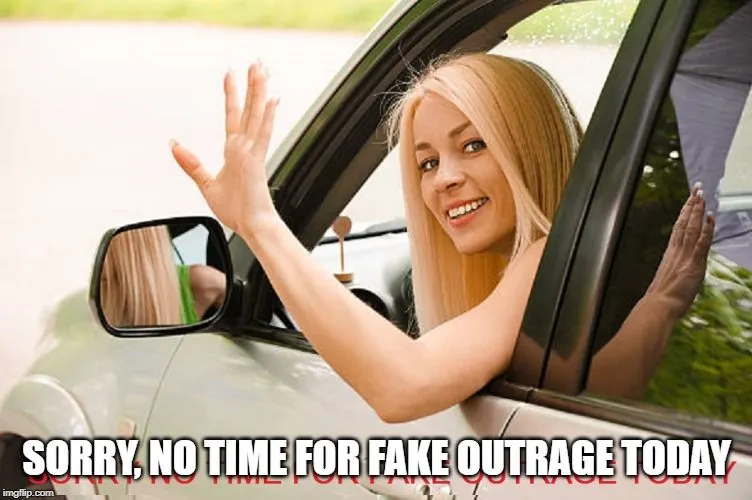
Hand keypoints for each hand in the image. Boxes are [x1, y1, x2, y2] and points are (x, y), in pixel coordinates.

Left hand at [170, 63, 279, 234]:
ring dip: (259, 92)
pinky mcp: (257, 162)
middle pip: (248, 109)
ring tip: (261, 70)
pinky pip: (262, 135)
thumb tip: (173, 144)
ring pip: (256, 115)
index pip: (233, 116)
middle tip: (254, 62)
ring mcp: (252, 153)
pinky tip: (272, 100)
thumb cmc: (236, 210)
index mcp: (235, 152)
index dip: (232, 95)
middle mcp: (245, 148)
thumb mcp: (205, 184)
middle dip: (251, 85)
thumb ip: (191, 163)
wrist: (252, 226)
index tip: (231, 75)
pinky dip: (267, 118)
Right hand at [645, 183, 714, 317]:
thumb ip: (673, 270)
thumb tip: (675, 270)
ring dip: (698, 210)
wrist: (659, 305)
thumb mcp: (666, 280)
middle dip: (691, 205)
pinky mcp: (694, 263)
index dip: (684, 213)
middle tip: (697, 188)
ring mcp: (685, 256)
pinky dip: (706, 228)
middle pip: (684, 223)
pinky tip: (710, 216)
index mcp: (670, 254)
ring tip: (702, 195)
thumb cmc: (661, 298)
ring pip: (692, 227)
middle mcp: (677, 251)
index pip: (679, 228)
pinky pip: (702, 242)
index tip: (689, 200)